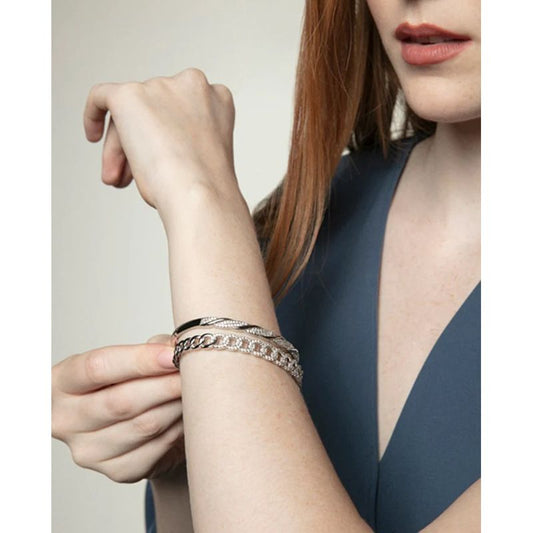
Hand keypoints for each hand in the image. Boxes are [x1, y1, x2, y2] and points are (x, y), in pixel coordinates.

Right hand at [52, 334, 185, 482]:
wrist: (131, 422)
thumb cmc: (129, 380)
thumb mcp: (133, 356)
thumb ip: (153, 348)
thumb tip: (180, 348)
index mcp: (60, 382)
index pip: (97, 368)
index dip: (139, 360)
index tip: (173, 354)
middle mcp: (65, 420)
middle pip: (121, 402)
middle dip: (165, 384)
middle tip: (194, 372)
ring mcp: (89, 451)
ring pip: (144, 426)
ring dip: (177, 405)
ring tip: (197, 389)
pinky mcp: (117, 471)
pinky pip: (157, 448)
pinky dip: (178, 427)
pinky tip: (187, 413)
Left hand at [83, 68, 238, 212]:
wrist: (198, 194)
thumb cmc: (204, 188)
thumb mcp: (202, 156)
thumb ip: (182, 138)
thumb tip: (151, 145)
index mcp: (217, 99)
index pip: (182, 112)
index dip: (167, 138)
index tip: (158, 164)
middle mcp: (191, 84)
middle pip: (154, 112)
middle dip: (140, 145)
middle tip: (128, 179)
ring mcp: (160, 87)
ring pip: (131, 115)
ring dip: (123, 148)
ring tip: (118, 181)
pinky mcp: (130, 94)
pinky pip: (102, 96)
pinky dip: (93, 114)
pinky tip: (92, 135)